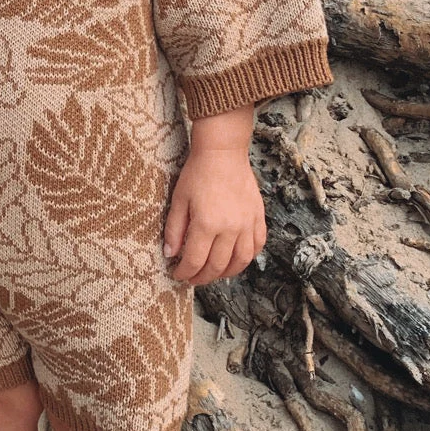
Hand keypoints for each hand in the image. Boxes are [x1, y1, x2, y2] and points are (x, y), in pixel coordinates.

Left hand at [163, 117, 264, 286]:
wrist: (223, 152)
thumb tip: (170, 254)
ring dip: (226, 273)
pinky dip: (247, 257)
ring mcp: (247, 224)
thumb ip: (174, 230)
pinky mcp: (258, 217)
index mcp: (207, 224)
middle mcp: (230, 228)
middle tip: (192, 278)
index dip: (185, 272)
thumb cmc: (197, 173)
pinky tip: (236, 259)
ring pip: (241, 261)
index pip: (195, 260)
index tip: (177, 274)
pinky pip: (257, 245)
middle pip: (217, 265)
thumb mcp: (179, 200)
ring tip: (214, 274)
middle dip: (202, 277)